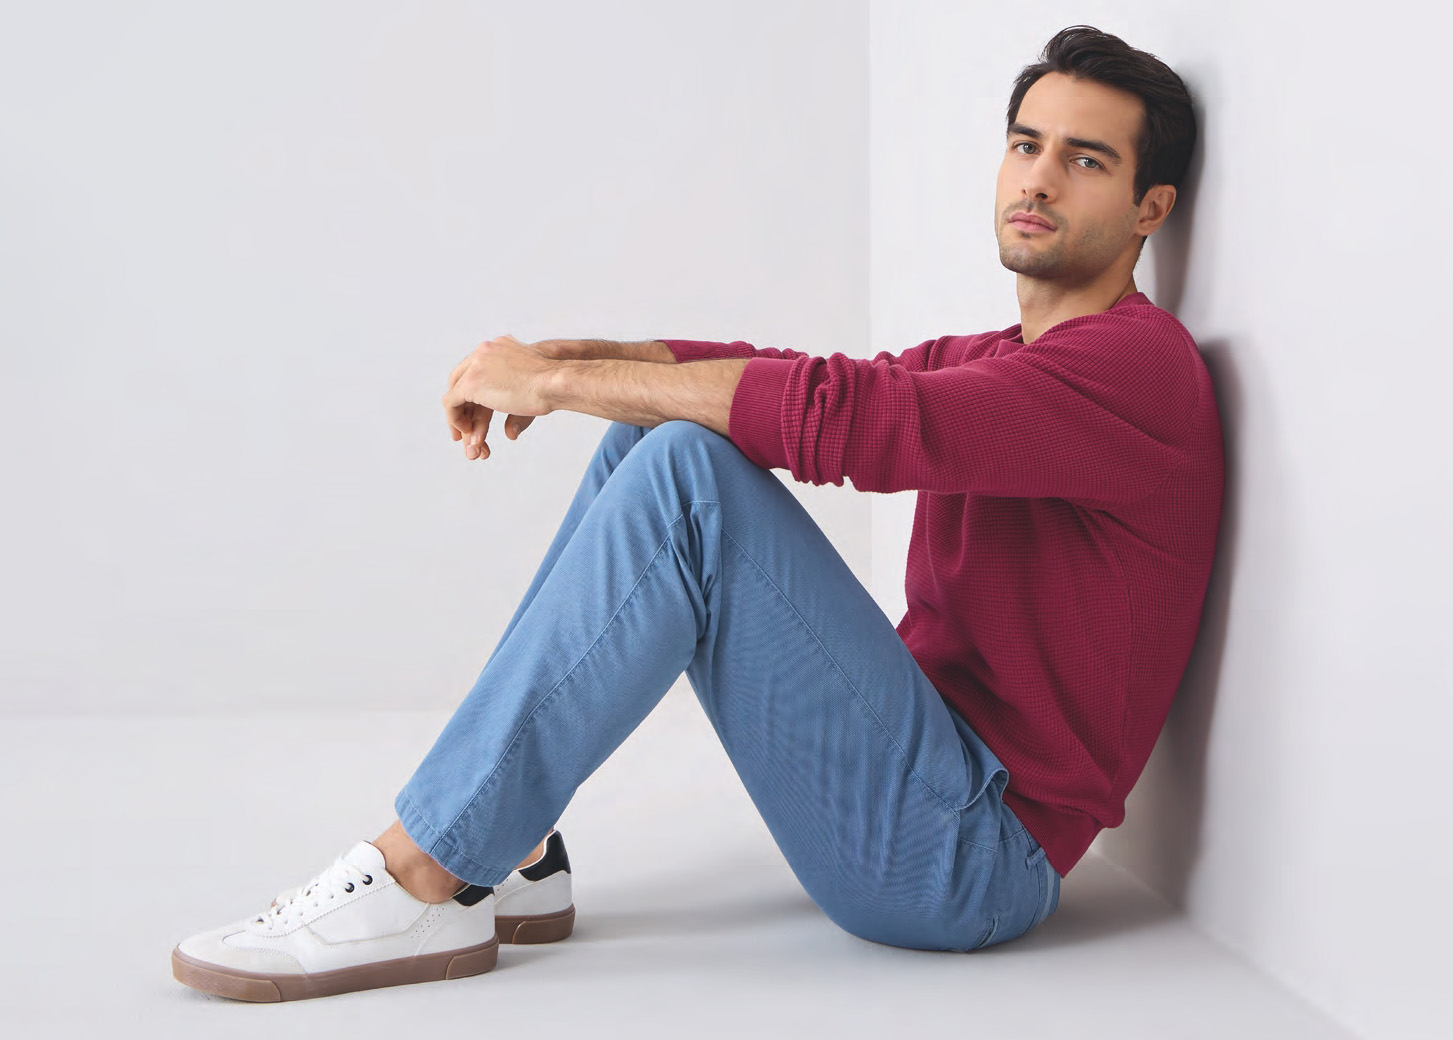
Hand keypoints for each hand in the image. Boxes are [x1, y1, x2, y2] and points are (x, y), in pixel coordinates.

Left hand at [444, 335, 556, 459]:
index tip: (476, 414)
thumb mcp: (532, 392)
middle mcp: (484, 352)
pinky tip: (467, 435)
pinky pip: (451, 403)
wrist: (556, 381)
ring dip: (462, 422)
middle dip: (463, 409)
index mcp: (499, 348)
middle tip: (465, 432)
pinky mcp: (470, 383)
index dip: (474, 394)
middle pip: (463, 382)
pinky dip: (455, 420)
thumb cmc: (553, 388)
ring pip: (457, 395)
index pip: (478, 371)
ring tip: (471, 447)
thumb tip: (509, 434)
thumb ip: (515, 410)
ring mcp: (475, 366)